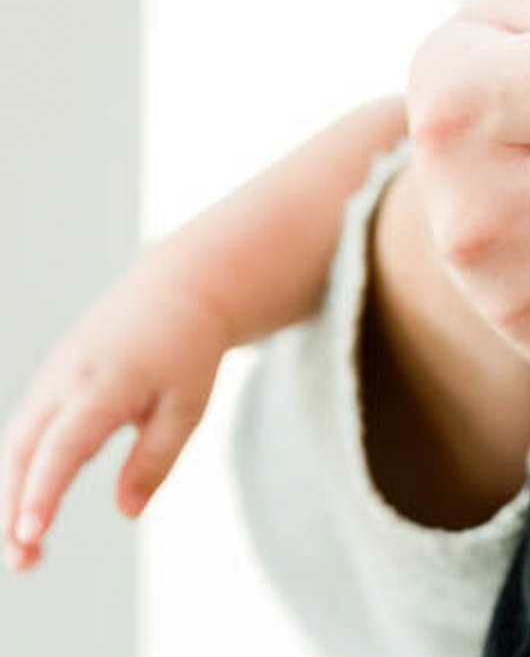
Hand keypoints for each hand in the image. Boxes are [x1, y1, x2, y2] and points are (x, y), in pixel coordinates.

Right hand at [1, 260, 229, 570]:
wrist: (178, 289)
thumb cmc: (187, 350)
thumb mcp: (188, 404)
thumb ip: (156, 458)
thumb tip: (128, 512)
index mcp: (106, 382)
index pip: (64, 445)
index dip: (43, 491)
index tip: (30, 534)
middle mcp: (67, 378)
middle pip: (23, 451)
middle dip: (13, 509)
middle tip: (25, 564)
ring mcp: (51, 376)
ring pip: (15, 444)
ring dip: (10, 496)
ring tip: (29, 550)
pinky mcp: (48, 380)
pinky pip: (24, 431)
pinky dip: (19, 472)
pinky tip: (31, 510)